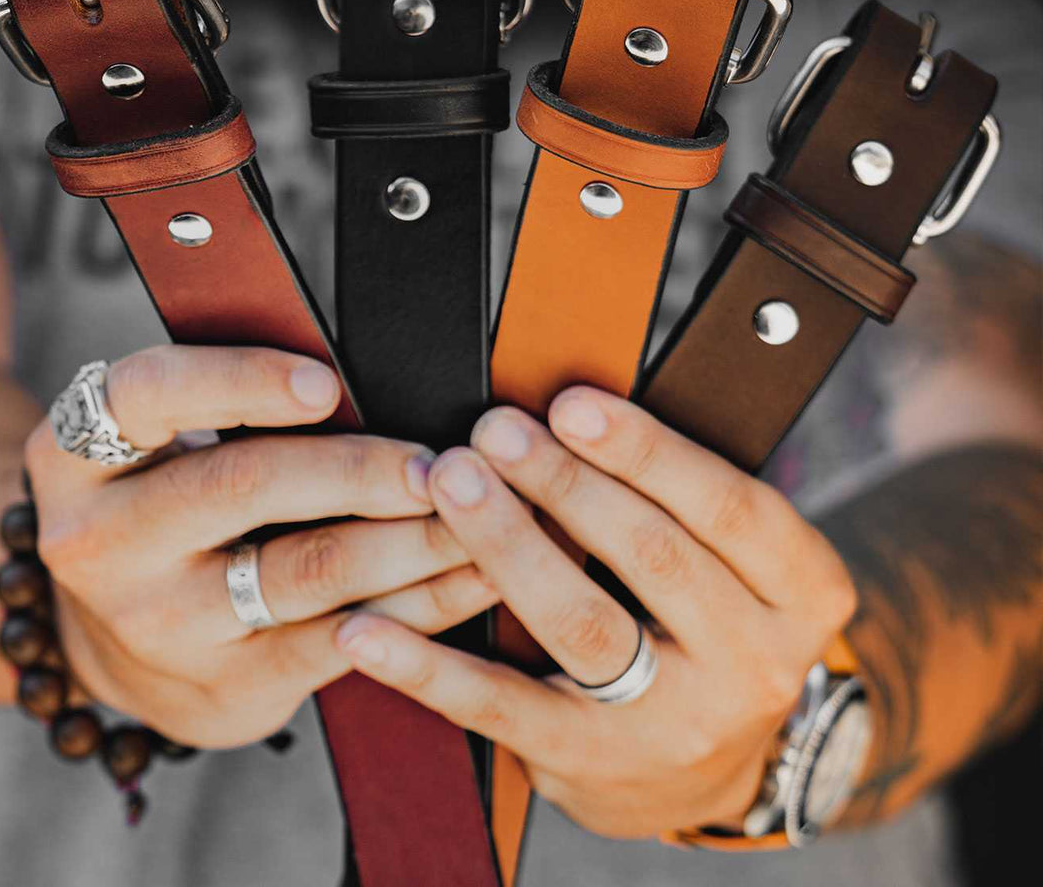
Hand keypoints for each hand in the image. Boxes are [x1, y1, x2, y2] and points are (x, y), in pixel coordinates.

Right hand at [24, 345, 496, 747]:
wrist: (111, 639)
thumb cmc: (167, 501)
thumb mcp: (159, 443)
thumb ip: (233, 402)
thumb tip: (364, 376)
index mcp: (76, 455)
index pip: (149, 395)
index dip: (241, 382)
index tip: (326, 384)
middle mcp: (102, 542)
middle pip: (245, 484)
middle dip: (362, 468)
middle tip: (445, 460)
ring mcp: (159, 624)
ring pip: (306, 569)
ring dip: (412, 539)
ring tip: (484, 515)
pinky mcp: (223, 687)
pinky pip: (339, 641)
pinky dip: (420, 605)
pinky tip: (474, 579)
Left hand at [333, 386, 856, 837]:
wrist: (708, 767)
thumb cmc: (708, 621)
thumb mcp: (735, 560)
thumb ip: (676, 493)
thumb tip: (565, 404)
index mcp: (803, 591)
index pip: (729, 506)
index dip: (647, 451)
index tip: (571, 404)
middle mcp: (753, 664)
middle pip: (652, 556)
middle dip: (564, 483)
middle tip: (494, 431)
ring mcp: (674, 725)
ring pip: (582, 625)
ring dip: (506, 545)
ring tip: (451, 485)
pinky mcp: (592, 767)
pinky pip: (503, 709)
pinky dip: (428, 665)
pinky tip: (368, 630)